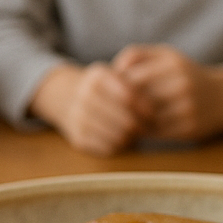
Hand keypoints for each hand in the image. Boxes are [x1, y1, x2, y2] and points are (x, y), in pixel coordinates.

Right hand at [31, 62, 149, 155]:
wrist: (67, 97)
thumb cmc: (104, 88)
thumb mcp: (115, 74)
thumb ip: (136, 85)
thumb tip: (155, 109)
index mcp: (97, 77)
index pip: (129, 96)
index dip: (145, 107)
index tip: (153, 112)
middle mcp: (84, 96)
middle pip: (126, 120)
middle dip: (141, 125)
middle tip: (148, 126)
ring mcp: (79, 118)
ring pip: (119, 136)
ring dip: (132, 137)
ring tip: (136, 131)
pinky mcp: (78, 138)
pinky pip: (109, 148)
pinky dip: (120, 145)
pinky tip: (122, 137)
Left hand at [111, 45, 222, 142]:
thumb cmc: (184, 74)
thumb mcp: (165, 56)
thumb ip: (136, 55)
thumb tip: (111, 70)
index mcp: (172, 64)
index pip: (131, 79)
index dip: (115, 88)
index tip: (109, 92)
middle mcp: (182, 85)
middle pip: (137, 100)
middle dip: (121, 107)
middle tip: (110, 110)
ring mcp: (187, 108)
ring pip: (145, 119)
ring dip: (130, 121)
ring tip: (122, 119)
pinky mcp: (190, 128)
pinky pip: (157, 133)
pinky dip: (143, 131)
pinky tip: (138, 127)